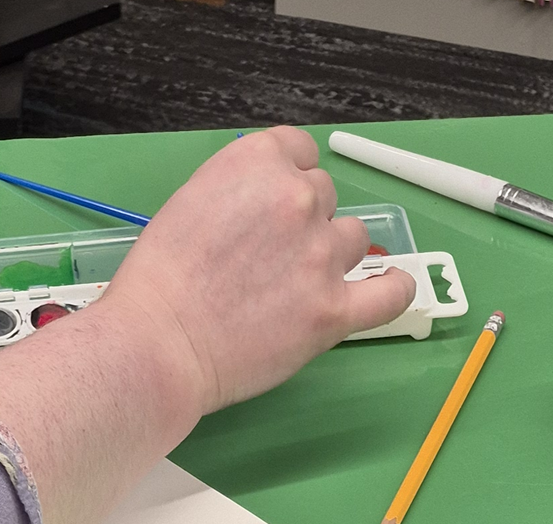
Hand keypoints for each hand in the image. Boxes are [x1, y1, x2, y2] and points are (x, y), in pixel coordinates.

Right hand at [99, 125, 416, 413]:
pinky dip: (395, 288)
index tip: (272, 204)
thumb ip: (237, 194)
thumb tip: (263, 210)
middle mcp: (297, 197)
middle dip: (302, 220)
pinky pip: (389, 292)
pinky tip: (390, 286)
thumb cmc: (157, 283)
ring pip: (351, 238)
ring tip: (295, 287)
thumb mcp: (189, 203)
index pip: (299, 150)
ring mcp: (320, 253)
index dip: (286, 177)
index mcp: (256, 161)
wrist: (157, 344)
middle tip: (267, 258)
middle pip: (324, 195)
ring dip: (331, 254)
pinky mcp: (333, 308)